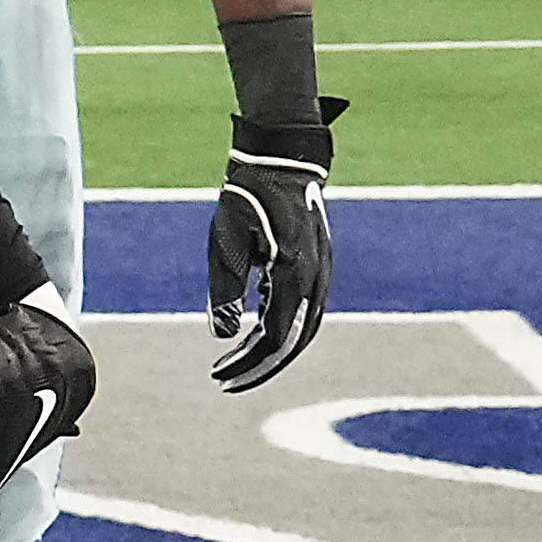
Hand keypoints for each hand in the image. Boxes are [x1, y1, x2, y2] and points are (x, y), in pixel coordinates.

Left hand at [207, 103, 340, 392]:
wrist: (282, 161)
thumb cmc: (247, 197)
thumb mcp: (225, 241)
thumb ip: (225, 290)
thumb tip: (223, 336)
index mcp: (294, 275)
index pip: (276, 339)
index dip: (248, 364)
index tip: (219, 376)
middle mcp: (316, 280)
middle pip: (294, 342)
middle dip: (260, 367)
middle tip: (226, 381)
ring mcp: (322, 274)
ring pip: (304, 330)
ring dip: (273, 352)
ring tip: (239, 363)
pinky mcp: (318, 268)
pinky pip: (305, 311)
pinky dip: (282, 329)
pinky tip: (256, 331)